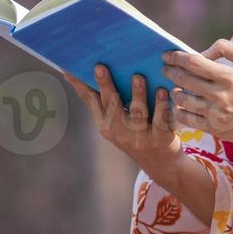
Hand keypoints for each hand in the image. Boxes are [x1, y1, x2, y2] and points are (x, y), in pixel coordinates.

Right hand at [62, 64, 179, 169]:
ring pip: (137, 112)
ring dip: (137, 93)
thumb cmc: (137, 138)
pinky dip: (160, 104)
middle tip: (100, 67)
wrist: (161, 166)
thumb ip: (106, 105)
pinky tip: (161, 90)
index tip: (71, 70)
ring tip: (137, 77)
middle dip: (105, 86)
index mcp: (106, 126)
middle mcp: (120, 132)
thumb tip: (88, 78)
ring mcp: (140, 137)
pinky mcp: (160, 139)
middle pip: (111, 106)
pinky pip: (159, 119)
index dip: (80, 86)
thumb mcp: (116, 126)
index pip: (91, 102)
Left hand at [161, 39, 232, 151]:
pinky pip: (186, 119)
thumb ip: (228, 49)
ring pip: (182, 99)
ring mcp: (214, 113)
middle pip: (183, 79)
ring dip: (174, 91)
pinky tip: (180, 105)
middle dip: (170, 71)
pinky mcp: (213, 128)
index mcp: (228, 76)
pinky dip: (178, 110)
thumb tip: (204, 52)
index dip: (177, 57)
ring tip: (175, 87)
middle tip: (165, 68)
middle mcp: (219, 95)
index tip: (167, 55)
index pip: (194, 63)